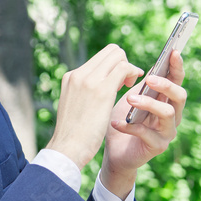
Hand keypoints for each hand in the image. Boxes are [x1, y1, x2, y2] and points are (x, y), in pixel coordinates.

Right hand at [46, 45, 142, 169]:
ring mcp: (89, 80)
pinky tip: (133, 87)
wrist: (67, 148)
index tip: (120, 79)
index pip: (100, 57)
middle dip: (124, 62)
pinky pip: (124, 68)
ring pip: (118, 55)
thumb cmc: (74, 134)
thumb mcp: (75, 106)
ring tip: (130, 85)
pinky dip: (133, 73)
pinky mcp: (102, 90)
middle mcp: (79, 74)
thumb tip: (101, 88)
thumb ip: (85, 93)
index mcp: (71, 77)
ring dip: (130, 68)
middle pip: (111, 51)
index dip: (115, 64)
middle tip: (128, 82)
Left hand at [100, 50, 186, 198]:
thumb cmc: (123, 120)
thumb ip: (141, 84)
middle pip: (180, 96)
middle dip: (166, 85)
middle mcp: (172, 115)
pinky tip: (116, 122)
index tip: (173, 52)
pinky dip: (130, 126)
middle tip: (148, 79)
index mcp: (166, 100)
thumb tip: (145, 63)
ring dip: (149, 103)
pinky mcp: (157, 146)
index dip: (177, 66)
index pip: (177, 80)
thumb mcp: (131, 98)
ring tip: (130, 98)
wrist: (113, 152)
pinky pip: (147, 133)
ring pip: (167, 113)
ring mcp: (167, 132)